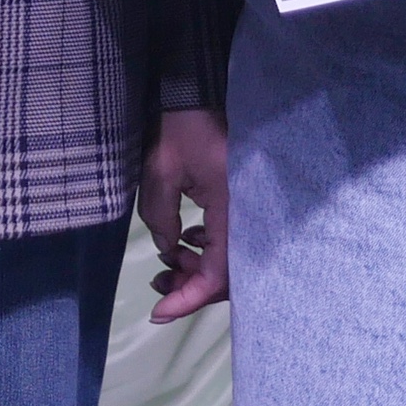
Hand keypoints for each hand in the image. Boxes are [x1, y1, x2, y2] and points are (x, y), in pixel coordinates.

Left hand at [140, 107, 228, 321]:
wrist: (199, 93)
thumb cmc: (181, 128)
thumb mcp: (160, 171)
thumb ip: (160, 217)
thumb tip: (168, 249)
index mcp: (232, 210)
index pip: (217, 273)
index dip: (189, 298)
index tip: (159, 312)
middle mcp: (246, 216)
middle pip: (229, 275)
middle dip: (192, 288)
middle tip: (158, 285)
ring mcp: (245, 211)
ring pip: (228, 259)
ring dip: (197, 270)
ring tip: (165, 267)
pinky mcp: (240, 204)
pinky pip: (228, 241)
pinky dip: (205, 251)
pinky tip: (184, 241)